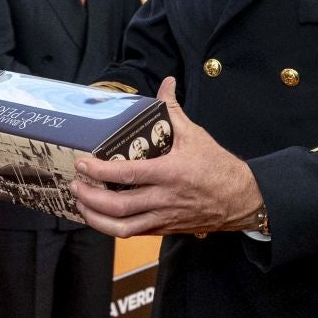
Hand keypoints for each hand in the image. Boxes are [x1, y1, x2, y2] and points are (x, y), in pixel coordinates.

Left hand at [72, 77, 263, 237]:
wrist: (241, 199)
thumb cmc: (218, 167)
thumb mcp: (195, 135)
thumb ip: (174, 110)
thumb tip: (166, 84)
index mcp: (170, 173)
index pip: (128, 174)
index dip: (101, 171)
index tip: (83, 163)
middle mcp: (165, 198)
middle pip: (119, 207)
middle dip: (90, 198)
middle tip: (75, 186)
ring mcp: (164, 217)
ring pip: (123, 228)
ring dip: (97, 219)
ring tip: (81, 206)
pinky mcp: (165, 229)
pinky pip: (134, 233)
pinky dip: (113, 228)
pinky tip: (101, 217)